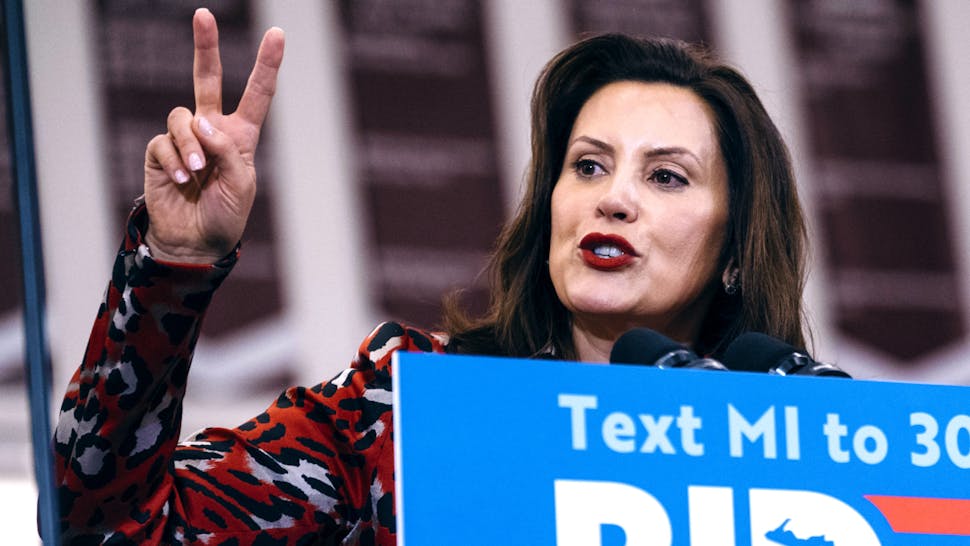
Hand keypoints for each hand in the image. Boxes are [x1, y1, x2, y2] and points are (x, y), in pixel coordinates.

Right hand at [143, 8, 283, 262]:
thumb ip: (228, 150)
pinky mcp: (160, 152)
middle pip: (206, 80)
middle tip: (203, 15)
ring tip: (196, 172)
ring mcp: (184, 139)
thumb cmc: (226, 214)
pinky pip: (164, 142)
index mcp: (241, 136)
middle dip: (205, 47)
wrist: (195, 242)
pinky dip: (174, 161)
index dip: (267, 65)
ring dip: (190, 144)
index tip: (277, 34)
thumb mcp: (242, 184)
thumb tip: (201, 120)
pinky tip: (181, 180)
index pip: (257, 95)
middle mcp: (212, 130)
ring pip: (183, 117)